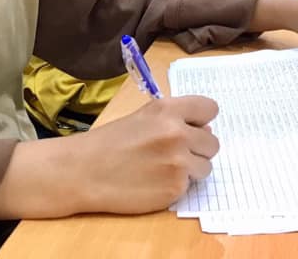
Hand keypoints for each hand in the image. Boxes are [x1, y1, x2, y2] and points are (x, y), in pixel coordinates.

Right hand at [71, 96, 219, 213]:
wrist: (84, 171)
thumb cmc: (110, 142)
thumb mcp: (142, 118)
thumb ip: (174, 120)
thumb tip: (205, 131)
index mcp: (168, 110)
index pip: (210, 108)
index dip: (202, 120)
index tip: (194, 127)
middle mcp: (177, 133)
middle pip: (213, 143)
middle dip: (197, 149)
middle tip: (173, 153)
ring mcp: (178, 163)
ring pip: (206, 167)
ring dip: (190, 170)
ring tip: (162, 169)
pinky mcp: (175, 188)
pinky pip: (189, 187)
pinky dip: (175, 186)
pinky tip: (153, 182)